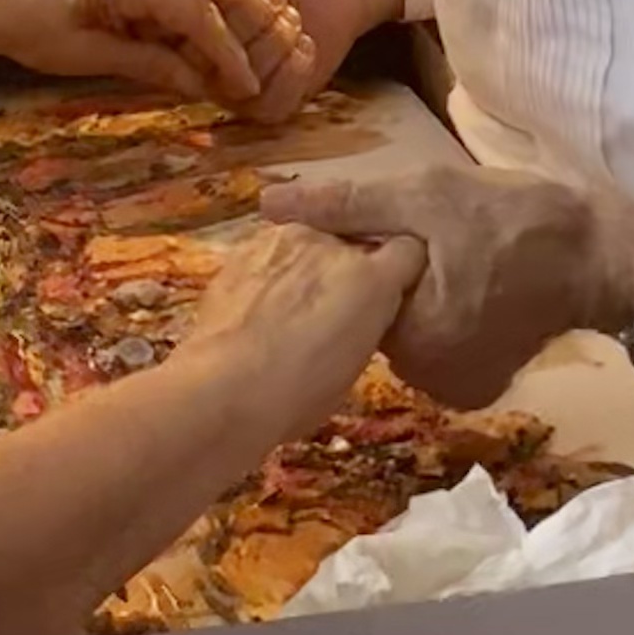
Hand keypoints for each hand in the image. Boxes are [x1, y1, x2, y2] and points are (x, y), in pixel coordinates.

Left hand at [0, 0, 280, 104]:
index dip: (226, 51)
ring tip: (221, 74)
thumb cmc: (28, 26)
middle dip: (227, 40)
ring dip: (208, 31)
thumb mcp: (87, 57)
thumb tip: (202, 86)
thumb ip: (148, 65)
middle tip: (243, 84)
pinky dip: (187, 19)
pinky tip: (190, 51)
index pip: (195, 11)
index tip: (246, 85)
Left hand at [180, 221, 429, 430]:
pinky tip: (254, 305)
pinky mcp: (242, 248)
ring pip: (307, 244)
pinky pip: (268, 254)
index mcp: (373, 279)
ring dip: (304, 266)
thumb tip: (355, 314)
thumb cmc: (299, 393)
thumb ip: (366, 322)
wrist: (225, 387)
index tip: (387, 293)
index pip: (408, 252)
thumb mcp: (356, 363)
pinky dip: (268, 273)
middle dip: (346, 268)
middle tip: (329, 306)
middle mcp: (332, 246)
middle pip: (352, 244)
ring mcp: (283, 241)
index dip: (397, 272)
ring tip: (285, 307)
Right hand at [182, 0, 404, 122]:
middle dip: (250, 20)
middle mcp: (196, 58)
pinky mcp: (268, 102)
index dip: (211, 7)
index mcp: (175, 18)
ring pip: (243, 87)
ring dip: (277, 42)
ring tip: (290, 14)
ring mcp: (231, 85)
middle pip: (209, 64)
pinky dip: (294, 72)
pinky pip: (271, 107)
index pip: (177, 33)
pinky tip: (303, 43)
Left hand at [258, 162, 633, 409]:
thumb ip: (346, 205)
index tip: (366, 234)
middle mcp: (428, 381)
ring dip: (408, 300)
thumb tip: (266, 205)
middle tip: (418, 243)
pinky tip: (456, 285)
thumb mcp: (424, 196)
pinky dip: (436, 318)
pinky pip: (433, 347)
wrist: (602, 254)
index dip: (348, 265)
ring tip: (439, 260)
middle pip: (372, 323)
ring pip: (402, 333)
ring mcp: (457, 388)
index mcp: (410, 341)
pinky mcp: (478, 384)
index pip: (345, 304)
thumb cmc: (514, 219)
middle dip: (378, 285)